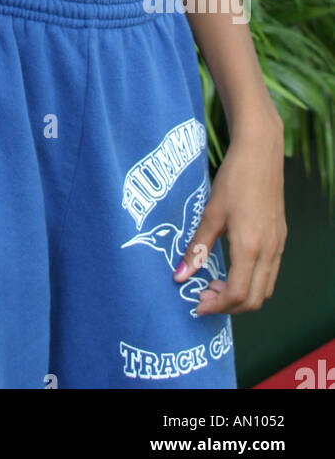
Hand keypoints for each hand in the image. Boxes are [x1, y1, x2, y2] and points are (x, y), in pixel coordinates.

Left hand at [172, 111, 285, 314]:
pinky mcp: (280, 237)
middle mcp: (269, 251)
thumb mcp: (211, 213)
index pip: (238, 295)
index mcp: (250, 247)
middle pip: (255, 300)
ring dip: (242, 295)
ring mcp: (278, 245)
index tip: (197, 303)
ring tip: (216, 282)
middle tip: (204, 295)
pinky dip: (252, 281)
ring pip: (265, 288)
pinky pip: (270, 273)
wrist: (260, 152)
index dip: (217, 306)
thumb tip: (179, 275)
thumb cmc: (234, 179)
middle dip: (229, 306)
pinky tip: (232, 267)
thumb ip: (197, 247)